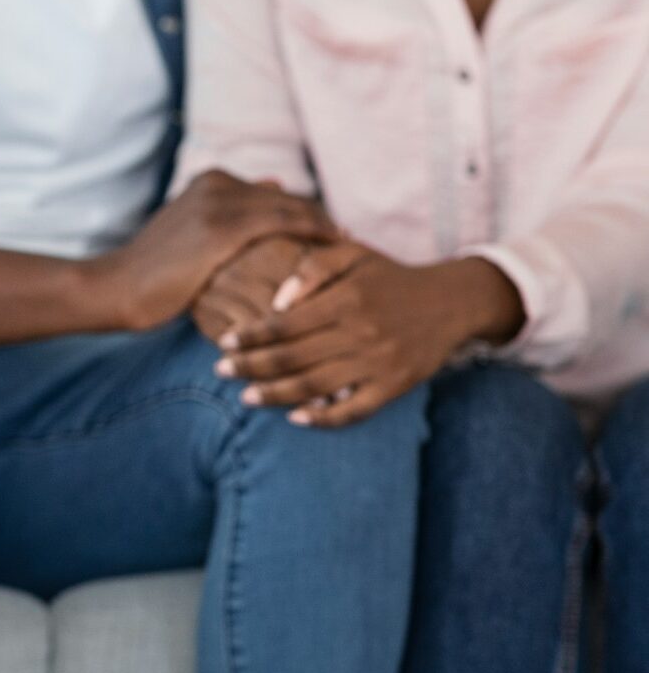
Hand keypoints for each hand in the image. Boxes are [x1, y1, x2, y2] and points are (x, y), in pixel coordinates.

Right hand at [90, 171, 335, 331]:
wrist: (118, 286)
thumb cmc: (153, 271)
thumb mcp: (191, 231)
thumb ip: (228, 213)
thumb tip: (275, 186)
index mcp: (211, 180)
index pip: (274, 194)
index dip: (305, 212)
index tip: (332, 231)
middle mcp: (217, 183)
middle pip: (286, 198)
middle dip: (320, 219)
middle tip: (352, 240)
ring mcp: (219, 203)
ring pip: (290, 209)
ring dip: (324, 226)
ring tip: (349, 247)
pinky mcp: (222, 229)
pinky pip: (284, 225)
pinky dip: (312, 236)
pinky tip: (332, 253)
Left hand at [215, 243, 524, 426]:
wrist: (452, 301)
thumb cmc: (388, 276)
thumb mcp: (352, 255)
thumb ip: (311, 268)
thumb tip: (276, 302)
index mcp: (346, 299)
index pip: (284, 323)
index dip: (251, 336)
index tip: (226, 342)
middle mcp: (361, 332)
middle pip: (292, 358)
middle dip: (251, 367)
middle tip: (220, 371)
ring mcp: (378, 363)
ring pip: (315, 386)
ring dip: (275, 395)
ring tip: (246, 398)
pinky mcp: (394, 385)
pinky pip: (354, 410)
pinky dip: (323, 418)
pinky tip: (295, 418)